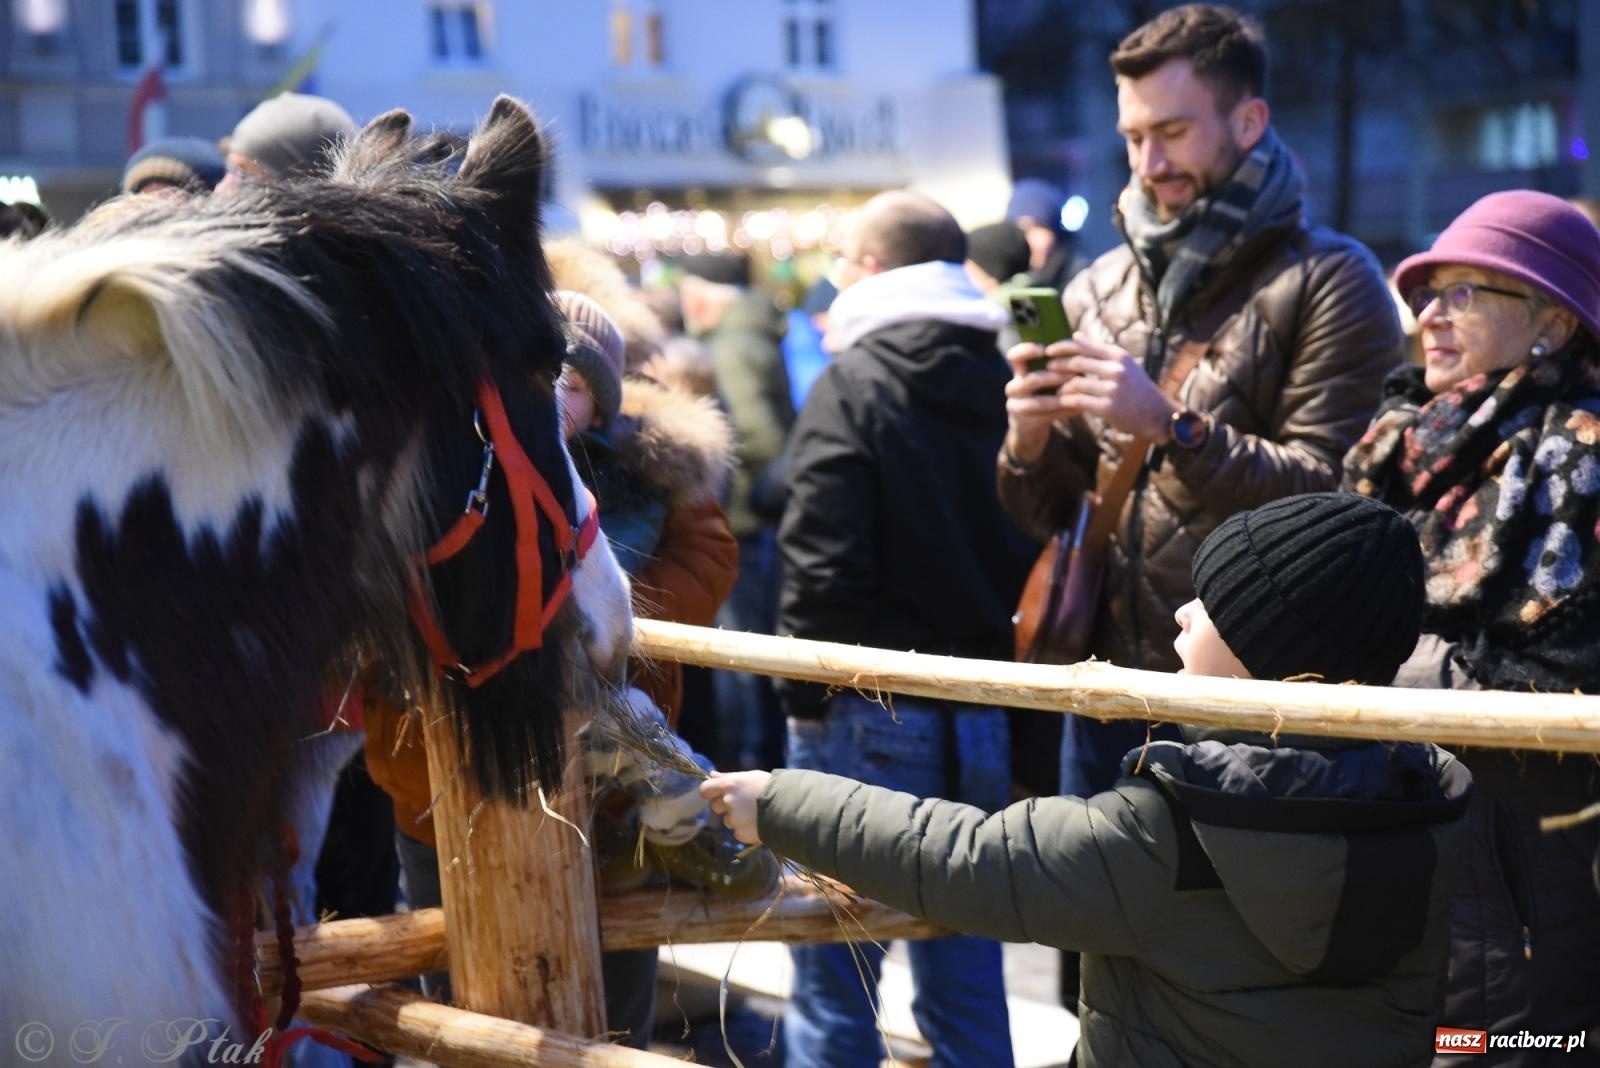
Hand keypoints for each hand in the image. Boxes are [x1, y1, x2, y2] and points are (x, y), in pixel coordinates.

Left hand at [700, 771, 770, 845]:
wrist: (789, 806)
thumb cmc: (770, 787)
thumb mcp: (750, 777)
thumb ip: (728, 777)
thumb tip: (712, 774)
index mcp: (730, 784)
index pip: (705, 789)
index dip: (709, 792)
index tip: (715, 795)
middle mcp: (728, 801)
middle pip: (715, 806)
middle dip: (725, 806)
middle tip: (743, 804)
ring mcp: (734, 818)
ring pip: (728, 820)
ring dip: (737, 819)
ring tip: (755, 814)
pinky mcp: (740, 833)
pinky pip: (737, 832)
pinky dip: (745, 830)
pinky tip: (757, 823)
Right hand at [1002, 339, 1078, 460]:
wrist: (1030, 427)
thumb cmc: (1043, 394)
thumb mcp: (1044, 377)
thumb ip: (1056, 360)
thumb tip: (1079, 337)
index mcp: (1018, 371)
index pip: (1014, 355)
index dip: (1027, 350)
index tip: (1044, 349)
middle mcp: (1013, 387)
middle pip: (1030, 379)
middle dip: (1054, 377)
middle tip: (1075, 375)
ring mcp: (1016, 407)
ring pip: (1038, 402)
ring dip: (1060, 398)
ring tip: (1078, 395)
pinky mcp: (1024, 423)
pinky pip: (1046, 417)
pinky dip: (1064, 412)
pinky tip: (1080, 409)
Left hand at [1049, 336, 1178, 439]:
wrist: (1156, 415)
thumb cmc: (1137, 388)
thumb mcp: (1124, 364)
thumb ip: (1099, 350)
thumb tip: (1076, 335)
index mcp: (1119, 356)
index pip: (1084, 345)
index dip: (1062, 346)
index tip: (1049, 350)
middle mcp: (1116, 369)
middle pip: (1077, 362)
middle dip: (1058, 365)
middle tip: (1048, 368)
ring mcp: (1112, 388)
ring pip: (1076, 383)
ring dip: (1062, 386)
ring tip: (1057, 389)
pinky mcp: (1108, 407)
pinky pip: (1079, 401)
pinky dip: (1068, 400)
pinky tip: (1063, 401)